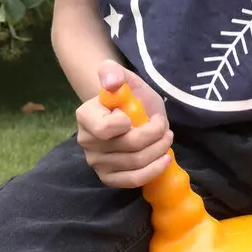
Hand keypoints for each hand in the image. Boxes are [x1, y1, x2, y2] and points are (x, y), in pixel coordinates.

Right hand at [76, 63, 172, 187]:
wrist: (126, 114)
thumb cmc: (126, 96)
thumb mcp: (124, 77)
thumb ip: (112, 71)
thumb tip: (112, 82)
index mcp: (85, 116)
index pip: (106, 128)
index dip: (129, 122)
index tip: (141, 113)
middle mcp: (86, 142)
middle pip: (129, 147)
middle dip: (155, 135)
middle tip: (165, 126)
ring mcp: (96, 163)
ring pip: (136, 163)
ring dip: (159, 149)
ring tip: (166, 138)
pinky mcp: (109, 178)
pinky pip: (133, 181)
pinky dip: (153, 170)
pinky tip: (165, 159)